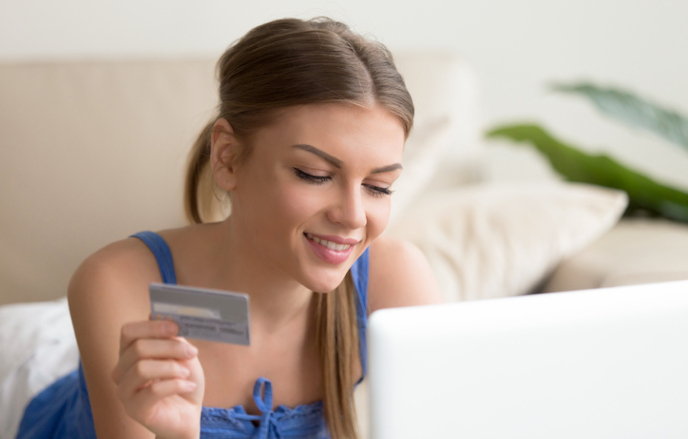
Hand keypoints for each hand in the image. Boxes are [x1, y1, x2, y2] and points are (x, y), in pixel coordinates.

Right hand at [112, 320, 204, 438]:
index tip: (176, 328)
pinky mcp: (134, 409)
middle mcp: (121, 371)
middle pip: (138, 348)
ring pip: (142, 368)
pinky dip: (176, 385)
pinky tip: (188, 386)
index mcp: (130, 353)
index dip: (152, 327)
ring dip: (171, 368)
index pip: (128, 332)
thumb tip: (161, 315)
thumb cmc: (182, 381)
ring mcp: (124, 391)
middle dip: (170, 347)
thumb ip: (172, 337)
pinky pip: (152, 391)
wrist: (188, 414)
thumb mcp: (181, 354)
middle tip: (191, 353)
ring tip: (186, 373)